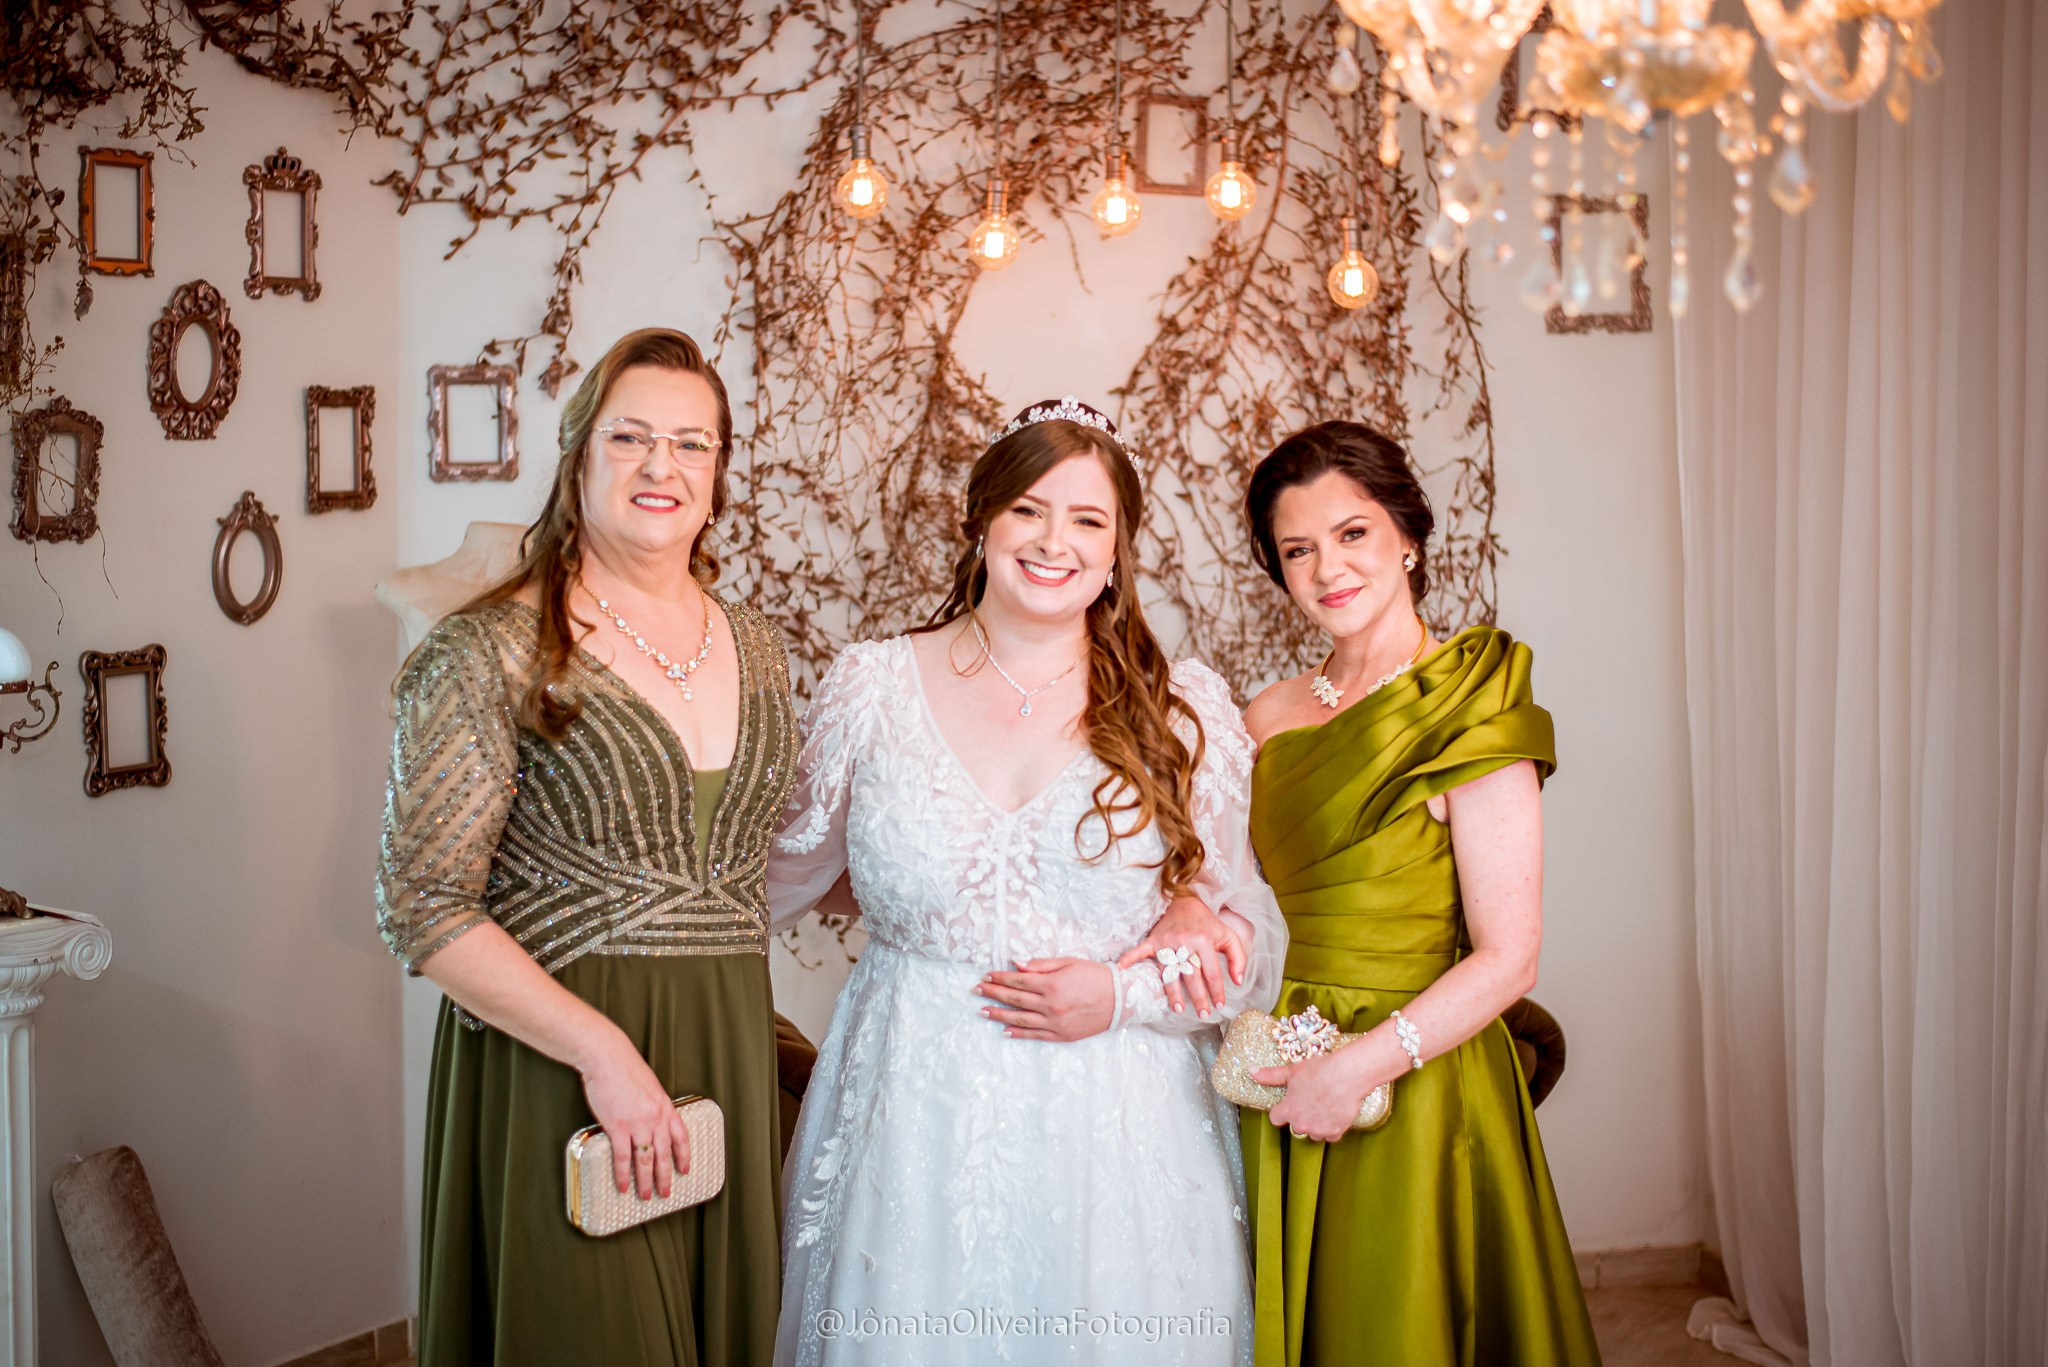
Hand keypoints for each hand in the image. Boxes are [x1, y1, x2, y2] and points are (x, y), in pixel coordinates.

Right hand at [578, 1034, 690, 1199]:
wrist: (607, 1057)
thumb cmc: (625, 1068)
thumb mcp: (650, 1085)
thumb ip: (653, 1105)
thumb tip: (651, 1121)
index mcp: (665, 1106)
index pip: (681, 1137)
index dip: (684, 1156)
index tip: (685, 1169)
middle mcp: (655, 1118)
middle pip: (664, 1154)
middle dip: (665, 1176)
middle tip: (665, 1192)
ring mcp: (637, 1123)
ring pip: (645, 1160)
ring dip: (645, 1181)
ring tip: (645, 1195)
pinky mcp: (617, 1126)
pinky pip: (623, 1157)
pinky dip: (623, 1174)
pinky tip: (623, 1185)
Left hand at [975, 958, 1115, 1041]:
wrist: (1120, 999)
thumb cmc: (1095, 976)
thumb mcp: (1069, 963)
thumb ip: (1042, 965)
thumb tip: (1017, 964)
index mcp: (1052, 984)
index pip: (1018, 980)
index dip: (999, 978)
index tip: (986, 975)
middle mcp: (1050, 1005)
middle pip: (1014, 998)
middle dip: (993, 993)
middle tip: (976, 990)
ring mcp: (1055, 1022)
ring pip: (1019, 1019)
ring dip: (999, 1015)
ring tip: (983, 1011)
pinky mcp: (1061, 1035)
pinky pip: (1034, 1035)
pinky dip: (1018, 1033)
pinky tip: (1004, 1030)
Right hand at [1114, 895, 1245, 1017]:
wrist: (1186, 901)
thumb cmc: (1208, 923)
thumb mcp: (1229, 936)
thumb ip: (1237, 958)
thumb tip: (1238, 982)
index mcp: (1205, 941)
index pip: (1212, 973)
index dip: (1217, 991)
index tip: (1219, 1005)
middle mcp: (1185, 943)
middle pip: (1191, 976)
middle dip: (1198, 998)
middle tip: (1203, 1015)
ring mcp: (1167, 942)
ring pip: (1169, 972)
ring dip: (1173, 992)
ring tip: (1178, 1009)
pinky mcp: (1154, 940)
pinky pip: (1140, 951)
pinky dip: (1130, 959)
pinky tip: (1121, 968)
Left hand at [1254, 1046, 1395, 1143]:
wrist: (1348, 1075)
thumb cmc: (1320, 1071)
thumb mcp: (1292, 1071)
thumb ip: (1271, 1076)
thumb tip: (1252, 1072)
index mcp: (1289, 1110)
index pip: (1275, 1118)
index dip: (1281, 1110)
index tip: (1288, 1104)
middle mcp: (1302, 1124)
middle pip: (1296, 1127)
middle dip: (1301, 1117)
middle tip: (1310, 1101)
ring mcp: (1319, 1130)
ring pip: (1313, 1132)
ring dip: (1316, 1124)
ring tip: (1324, 1106)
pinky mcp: (1335, 1132)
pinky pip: (1330, 1135)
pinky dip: (1332, 1127)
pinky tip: (1335, 1113)